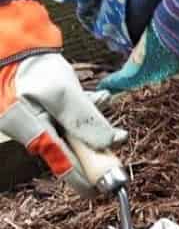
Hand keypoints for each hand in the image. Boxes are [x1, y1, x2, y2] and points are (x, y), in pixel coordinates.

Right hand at [0, 0, 126, 195]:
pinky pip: (64, 117)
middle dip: (94, 146)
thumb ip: (83, 118)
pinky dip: (83, 110)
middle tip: (117, 142)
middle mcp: (30, 130)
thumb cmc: (31, 65)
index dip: (84, 178)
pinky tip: (98, 98)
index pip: (62, 163)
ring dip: (91, 125)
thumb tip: (106, 142)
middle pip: (68, 149)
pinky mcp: (39, 108)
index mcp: (30, 131)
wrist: (10, 41)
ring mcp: (33, 119)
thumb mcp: (61, 91)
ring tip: (108, 113)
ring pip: (69, 131)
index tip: (103, 188)